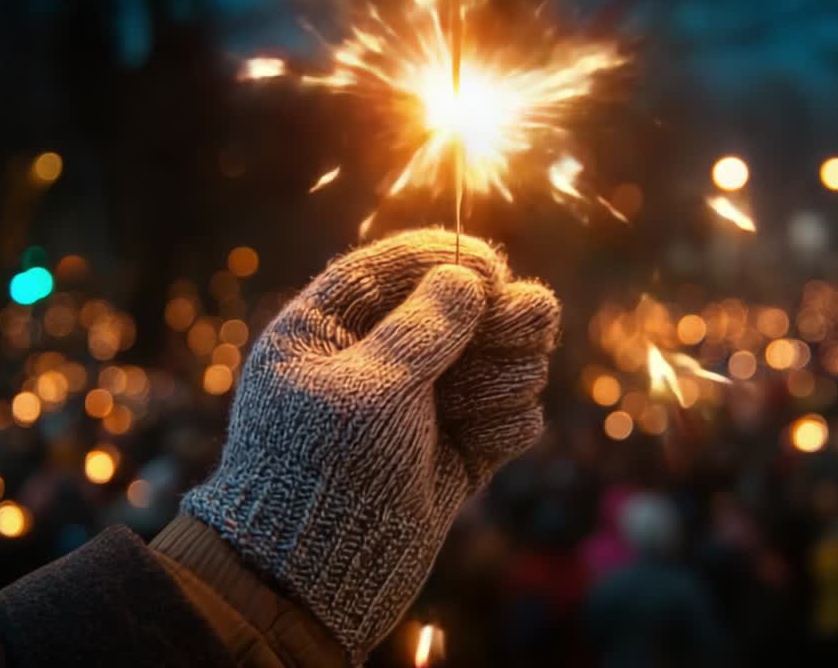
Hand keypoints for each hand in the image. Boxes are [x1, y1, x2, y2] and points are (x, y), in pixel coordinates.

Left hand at [181, 229, 559, 662]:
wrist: (317, 578)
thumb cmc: (322, 472)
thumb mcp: (368, 389)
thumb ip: (423, 328)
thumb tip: (466, 277)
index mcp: (327, 332)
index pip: (390, 270)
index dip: (443, 259)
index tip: (488, 266)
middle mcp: (378, 362)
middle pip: (461, 307)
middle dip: (498, 316)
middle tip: (520, 324)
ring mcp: (422, 406)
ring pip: (499, 357)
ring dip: (506, 374)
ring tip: (477, 407)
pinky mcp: (457, 449)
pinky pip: (511, 413)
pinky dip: (508, 422)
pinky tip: (482, 444)